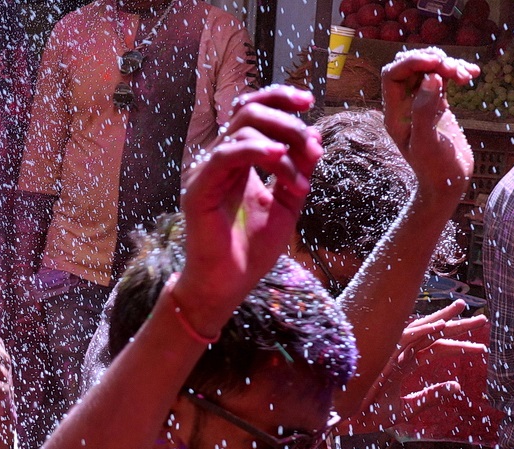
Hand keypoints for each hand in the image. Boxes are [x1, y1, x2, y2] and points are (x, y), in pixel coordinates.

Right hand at [176, 86, 322, 331]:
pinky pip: (226, 155)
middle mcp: (220, 159)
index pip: (253, 110)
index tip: (308, 101)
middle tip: (310, 145)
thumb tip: (314, 135)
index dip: (279, 97)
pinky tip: (277, 158)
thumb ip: (299, 170)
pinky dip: (255, 151)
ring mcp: (206, 171)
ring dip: (282, 147)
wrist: (229, 285)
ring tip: (299, 182)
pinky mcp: (198, 188)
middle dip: (287, 121)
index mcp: (238, 158)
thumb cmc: (252, 250)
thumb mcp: (288, 204)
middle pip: (250, 112)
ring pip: (242, 129)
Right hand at [343, 301, 487, 435]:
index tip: (482, 348)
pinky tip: (440, 325)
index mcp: (405, 363)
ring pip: (421, 331)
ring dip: (443, 320)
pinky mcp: (380, 356)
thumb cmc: (367, 416)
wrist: (342, 422)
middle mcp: (399, 353)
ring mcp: (390, 352)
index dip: (459, 346)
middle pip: (434, 335)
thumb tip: (457, 387)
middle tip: (483, 319)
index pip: (437, 349)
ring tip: (465, 311)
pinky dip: (422, 331)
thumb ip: (431, 396)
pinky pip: (403, 339)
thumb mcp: (406, 409)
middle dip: (458, 326)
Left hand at [381, 49, 478, 210]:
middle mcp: (405, 106)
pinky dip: (457, 72)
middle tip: (454, 70)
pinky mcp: (438, 105)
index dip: (412, 62)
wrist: (448, 184)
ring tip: (466, 75)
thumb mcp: (428, 143)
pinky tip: (472, 75)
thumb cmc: (436, 170)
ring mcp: (422, 104)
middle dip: (433, 61)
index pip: (393, 74)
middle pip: (412, 67)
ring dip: (448, 65)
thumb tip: (431, 78)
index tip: (436, 62)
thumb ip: (424, 110)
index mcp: (395, 113)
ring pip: (429, 70)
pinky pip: (443, 79)